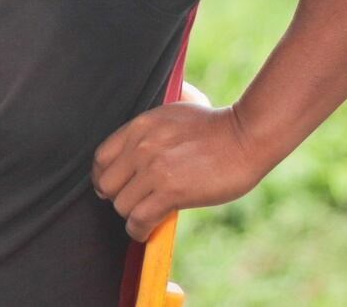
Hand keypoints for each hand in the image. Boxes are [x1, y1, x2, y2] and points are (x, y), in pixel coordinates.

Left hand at [91, 102, 268, 240]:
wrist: (245, 136)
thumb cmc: (215, 127)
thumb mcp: (173, 114)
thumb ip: (150, 130)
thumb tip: (139, 147)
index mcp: (140, 126)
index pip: (101, 157)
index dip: (104, 177)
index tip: (113, 187)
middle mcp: (141, 146)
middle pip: (107, 184)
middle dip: (118, 197)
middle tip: (133, 203)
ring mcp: (154, 169)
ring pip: (122, 205)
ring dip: (132, 215)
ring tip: (145, 217)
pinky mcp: (171, 191)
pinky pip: (139, 219)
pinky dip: (139, 230)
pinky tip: (146, 232)